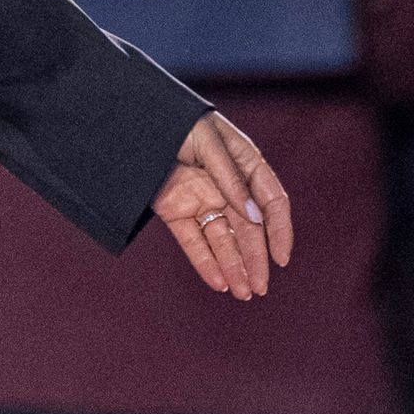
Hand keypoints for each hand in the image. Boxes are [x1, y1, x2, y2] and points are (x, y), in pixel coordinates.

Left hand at [150, 112, 292, 300]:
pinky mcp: (176, 211)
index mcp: (244, 164)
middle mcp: (226, 187)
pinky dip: (205, 262)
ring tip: (244, 293)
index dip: (279, 230)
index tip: (281, 258)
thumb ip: (230, 179)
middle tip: (261, 287)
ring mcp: (201, 199)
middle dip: (256, 258)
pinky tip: (218, 283)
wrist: (132, 120)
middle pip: (247, 228)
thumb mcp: (209, 142)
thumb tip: (255, 218)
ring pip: (222, 240)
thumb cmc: (177, 120)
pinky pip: (193, 241)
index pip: (271, 201)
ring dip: (234, 267)